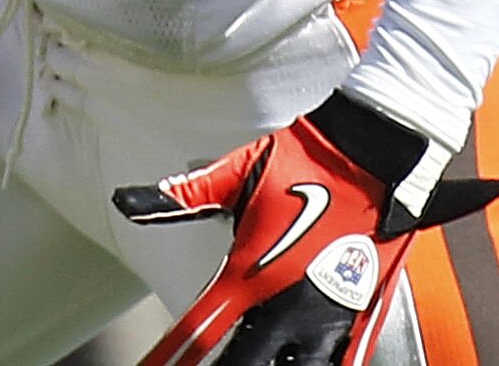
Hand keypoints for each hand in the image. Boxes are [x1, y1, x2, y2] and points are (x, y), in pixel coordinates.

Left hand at [113, 95, 498, 365]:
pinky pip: (344, 359)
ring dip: (267, 365)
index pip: (199, 329)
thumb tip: (128, 200)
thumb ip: (185, 196)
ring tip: (252, 364)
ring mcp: (323, 314)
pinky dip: (321, 364)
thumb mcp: (236, 173)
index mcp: (248, 271)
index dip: (172, 355)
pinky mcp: (359, 313)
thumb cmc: (302, 160)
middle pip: (243, 360)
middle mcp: (283, 302)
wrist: (370, 153)